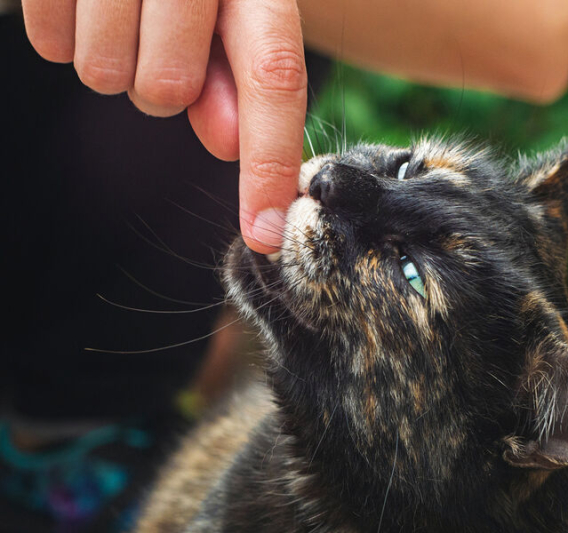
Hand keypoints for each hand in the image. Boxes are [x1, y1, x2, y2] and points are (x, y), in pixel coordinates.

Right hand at [22, 0, 306, 252]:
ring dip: (112, 61)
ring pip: (104, 73)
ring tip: (121, 5)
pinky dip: (63, 32)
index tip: (264, 235)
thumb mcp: (231, 7)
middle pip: (166, 88)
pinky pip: (49, 43)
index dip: (268, 162)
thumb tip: (229, 143)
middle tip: (160, 34)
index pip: (274, 74)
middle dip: (162, 85)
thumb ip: (236, 74)